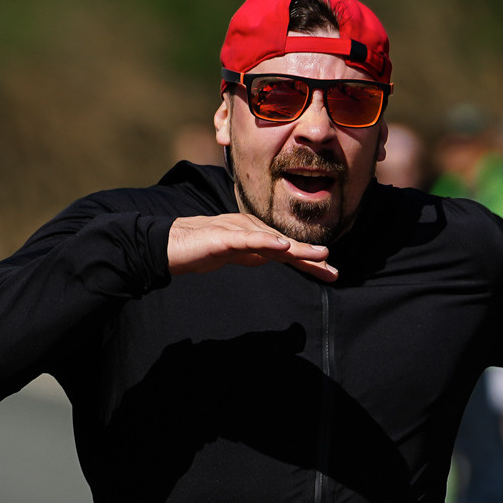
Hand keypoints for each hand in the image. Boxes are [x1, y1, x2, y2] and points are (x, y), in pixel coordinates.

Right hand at [167, 213, 336, 281]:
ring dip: (296, 248)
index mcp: (255, 235)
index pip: (286, 249)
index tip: (331, 272)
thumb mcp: (235, 252)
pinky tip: (282, 247)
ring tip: (319, 255)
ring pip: (272, 241)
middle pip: (285, 245)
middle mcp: (250, 229)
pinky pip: (247, 239)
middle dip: (310, 256)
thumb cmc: (201, 247)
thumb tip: (277, 254)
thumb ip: (255, 252)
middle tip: (333, 268)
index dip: (309, 260)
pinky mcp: (222, 237)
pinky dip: (266, 242)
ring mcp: (237, 232)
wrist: (169, 244)